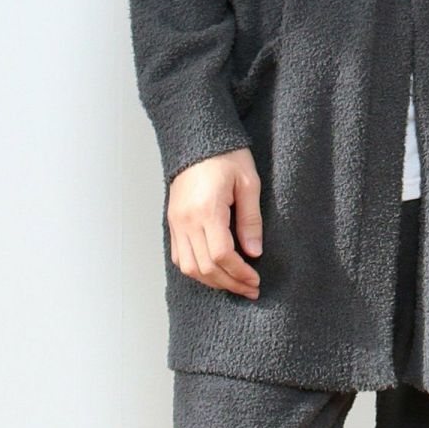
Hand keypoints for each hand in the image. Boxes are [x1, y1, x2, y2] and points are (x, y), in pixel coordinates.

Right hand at [167, 147, 263, 298]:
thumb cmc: (227, 156)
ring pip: (189, 267)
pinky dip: (196, 270)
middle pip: (205, 267)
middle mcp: (187, 220)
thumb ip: (251, 219)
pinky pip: (179, 256)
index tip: (255, 280)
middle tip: (250, 288)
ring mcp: (176, 222)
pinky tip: (213, 271)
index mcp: (207, 209)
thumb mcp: (248, 182)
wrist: (197, 139)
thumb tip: (254, 253)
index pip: (221, 255)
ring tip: (234, 284)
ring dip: (212, 281)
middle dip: (229, 283)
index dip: (239, 273)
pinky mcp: (173, 221)